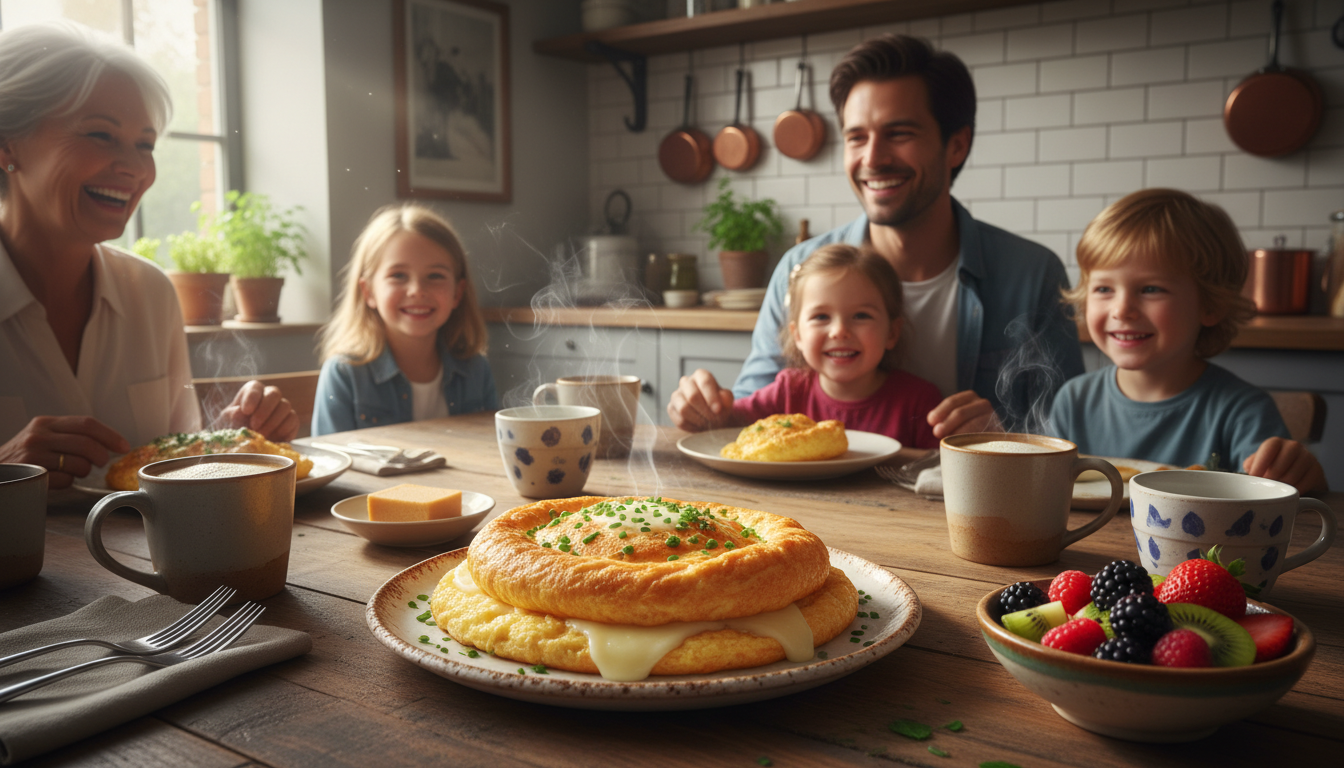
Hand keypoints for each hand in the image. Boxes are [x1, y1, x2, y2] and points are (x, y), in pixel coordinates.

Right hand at [0, 416, 129, 489]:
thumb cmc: (25, 457)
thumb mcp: (42, 437)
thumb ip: (68, 435)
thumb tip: (109, 443)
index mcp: (45, 422)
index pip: (87, 423)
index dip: (110, 435)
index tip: (124, 447)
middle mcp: (39, 435)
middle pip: (87, 444)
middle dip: (101, 456)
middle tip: (102, 464)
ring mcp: (34, 454)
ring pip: (79, 464)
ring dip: (83, 471)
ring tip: (72, 471)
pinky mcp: (32, 473)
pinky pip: (65, 480)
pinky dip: (67, 482)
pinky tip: (56, 479)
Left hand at [216, 380, 299, 441]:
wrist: (247, 446)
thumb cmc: (235, 430)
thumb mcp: (226, 423)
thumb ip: (231, 416)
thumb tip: (239, 412)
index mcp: (252, 392)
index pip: (255, 387)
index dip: (252, 397)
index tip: (246, 411)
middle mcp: (269, 397)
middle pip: (274, 393)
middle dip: (264, 410)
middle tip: (254, 426)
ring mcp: (282, 408)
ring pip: (285, 406)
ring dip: (272, 423)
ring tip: (261, 436)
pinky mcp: (292, 421)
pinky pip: (293, 420)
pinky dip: (283, 430)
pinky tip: (272, 439)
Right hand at [667, 369, 734, 431]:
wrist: (711, 417)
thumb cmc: (719, 406)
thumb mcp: (727, 400)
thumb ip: (726, 398)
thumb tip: (722, 399)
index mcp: (701, 375)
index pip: (705, 382)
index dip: (712, 397)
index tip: (718, 410)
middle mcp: (686, 382)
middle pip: (692, 396)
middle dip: (705, 411)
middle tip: (714, 420)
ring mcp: (676, 395)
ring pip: (684, 408)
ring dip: (698, 419)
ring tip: (707, 424)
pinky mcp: (671, 408)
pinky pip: (679, 419)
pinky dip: (691, 426)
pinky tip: (699, 427)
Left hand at [927, 390, 1000, 438]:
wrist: (992, 443)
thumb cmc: (966, 431)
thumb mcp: (954, 421)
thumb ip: (944, 419)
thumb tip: (932, 420)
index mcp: (969, 398)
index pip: (952, 402)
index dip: (940, 411)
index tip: (931, 421)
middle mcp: (983, 404)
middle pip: (960, 413)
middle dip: (947, 424)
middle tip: (937, 433)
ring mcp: (993, 417)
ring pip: (972, 425)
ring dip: (958, 434)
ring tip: (948, 442)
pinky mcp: (999, 432)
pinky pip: (984, 437)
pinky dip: (973, 442)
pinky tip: (964, 447)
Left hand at [1243, 437, 1327, 493]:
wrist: (1298, 473)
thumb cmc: (1272, 468)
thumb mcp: (1258, 463)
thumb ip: (1251, 465)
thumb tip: (1246, 474)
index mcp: (1276, 443)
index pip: (1270, 447)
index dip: (1261, 462)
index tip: (1254, 476)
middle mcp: (1294, 446)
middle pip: (1281, 463)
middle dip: (1271, 477)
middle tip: (1265, 486)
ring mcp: (1308, 457)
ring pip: (1292, 475)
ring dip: (1282, 486)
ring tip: (1277, 490)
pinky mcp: (1317, 471)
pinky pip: (1305, 484)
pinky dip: (1295, 491)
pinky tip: (1289, 493)